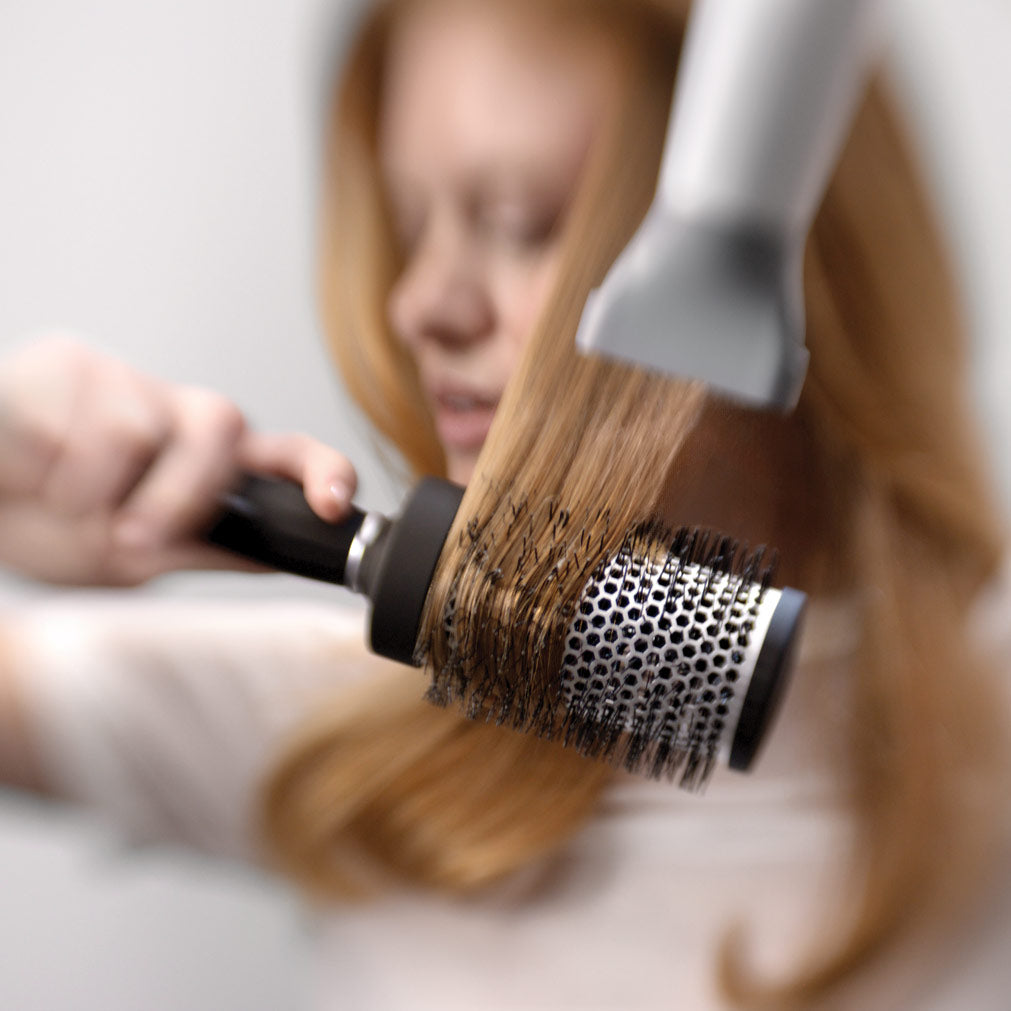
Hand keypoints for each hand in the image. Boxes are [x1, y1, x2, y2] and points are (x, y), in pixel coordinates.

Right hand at [0, 335, 357, 585]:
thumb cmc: (48, 526)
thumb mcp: (127, 559)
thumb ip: (200, 549)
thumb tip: (274, 555)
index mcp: (208, 462)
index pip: (285, 454)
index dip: (320, 471)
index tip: (332, 504)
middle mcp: (177, 413)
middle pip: (221, 423)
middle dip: (180, 492)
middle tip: (127, 537)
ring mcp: (123, 379)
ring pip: (135, 426)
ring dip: (87, 490)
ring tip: (53, 501)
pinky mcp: (64, 360)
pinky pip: (65, 415)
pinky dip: (38, 468)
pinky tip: (22, 471)